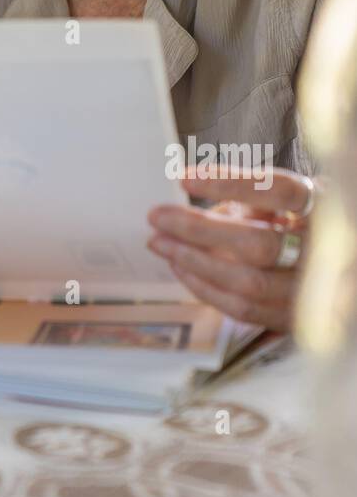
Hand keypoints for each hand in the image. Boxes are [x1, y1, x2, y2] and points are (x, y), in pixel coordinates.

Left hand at [146, 166, 315, 332]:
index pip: (279, 192)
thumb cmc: (303, 223)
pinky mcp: (294, 319)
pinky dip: (206, 288)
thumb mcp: (287, 200)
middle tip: (157, 216)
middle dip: (198, 230)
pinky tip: (181, 267)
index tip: (184, 177)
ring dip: (194, 262)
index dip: (231, 183)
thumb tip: (198, 209)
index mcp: (325, 209)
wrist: (338, 262)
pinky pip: (244, 309)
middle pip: (258, 244)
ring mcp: (312, 291)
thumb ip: (251, 198)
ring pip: (248, 283)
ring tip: (160, 242)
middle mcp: (324, 252)